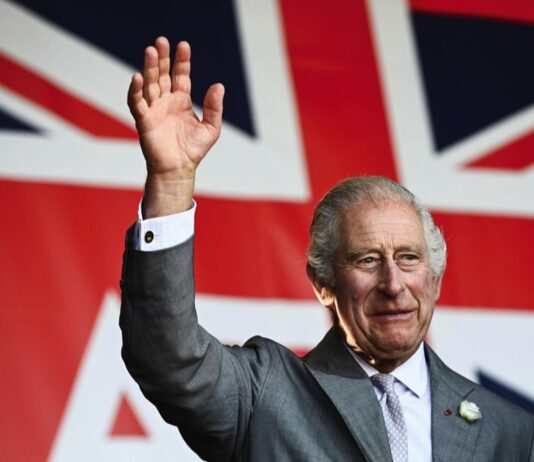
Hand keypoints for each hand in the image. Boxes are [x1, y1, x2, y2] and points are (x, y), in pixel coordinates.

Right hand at [128, 37, 223, 216]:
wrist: (179, 169)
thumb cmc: (193, 151)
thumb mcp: (211, 128)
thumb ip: (214, 107)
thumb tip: (218, 85)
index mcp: (181, 101)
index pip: (180, 75)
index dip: (181, 61)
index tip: (183, 45)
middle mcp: (166, 102)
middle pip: (162, 74)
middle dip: (162, 58)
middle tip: (161, 41)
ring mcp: (154, 109)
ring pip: (149, 84)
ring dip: (148, 67)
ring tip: (150, 50)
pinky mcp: (143, 120)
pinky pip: (137, 102)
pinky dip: (135, 90)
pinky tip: (137, 77)